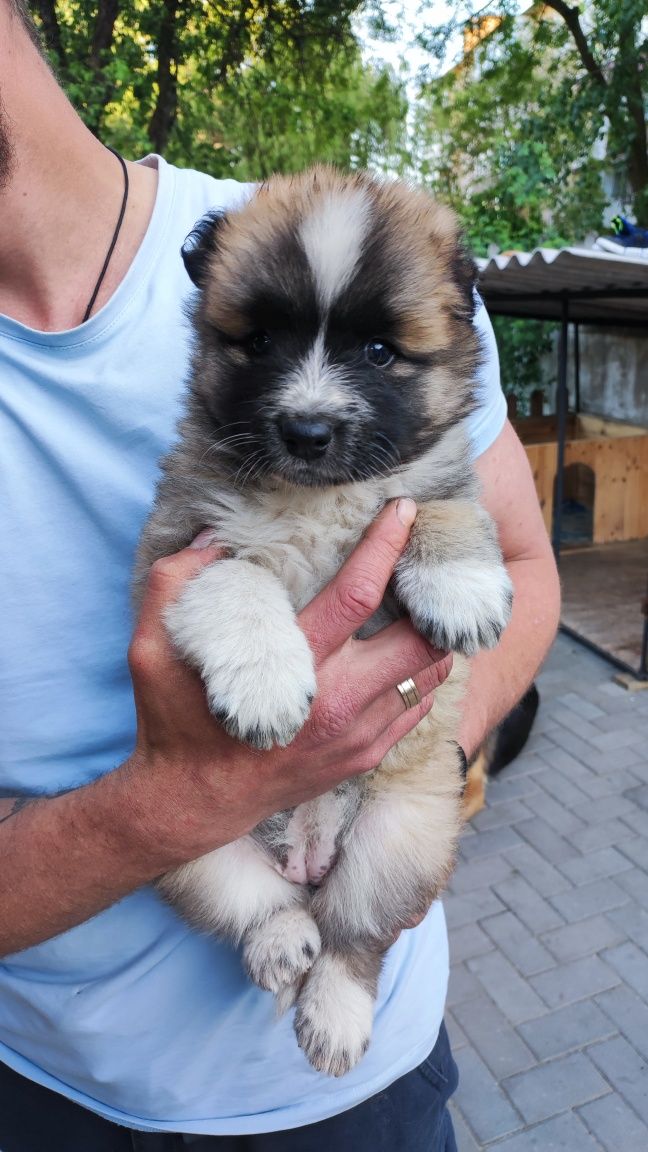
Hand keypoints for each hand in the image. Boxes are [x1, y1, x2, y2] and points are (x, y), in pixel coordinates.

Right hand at [126, 499, 452, 867]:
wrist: (192, 802)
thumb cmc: (175, 721)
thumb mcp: (153, 648)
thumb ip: (175, 583)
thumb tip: (212, 540)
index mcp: (294, 667)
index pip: (357, 594)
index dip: (385, 547)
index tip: (403, 512)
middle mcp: (338, 702)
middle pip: (419, 641)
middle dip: (434, 599)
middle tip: (430, 565)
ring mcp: (357, 735)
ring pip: (428, 676)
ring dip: (432, 638)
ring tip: (423, 608)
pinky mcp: (364, 758)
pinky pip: (416, 710)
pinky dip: (420, 678)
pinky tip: (404, 657)